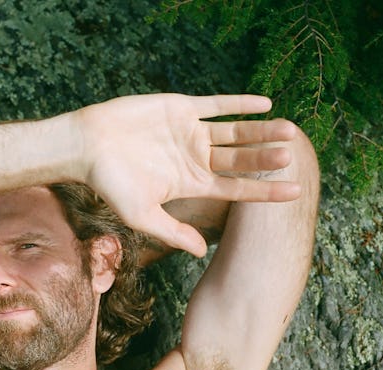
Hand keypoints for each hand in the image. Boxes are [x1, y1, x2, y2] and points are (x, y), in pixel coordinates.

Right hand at [76, 93, 299, 256]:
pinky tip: (265, 104)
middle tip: (290, 156)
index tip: (294, 192)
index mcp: (191, 183)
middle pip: (240, 160)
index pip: (236, 189)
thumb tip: (203, 253)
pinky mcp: (181, 108)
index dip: (265, 191)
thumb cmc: (110, 183)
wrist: (87, 145)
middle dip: (265, 159)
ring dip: (261, 131)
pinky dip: (240, 103)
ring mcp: (190, 132)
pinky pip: (217, 104)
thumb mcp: (142, 215)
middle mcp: (196, 158)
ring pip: (235, 132)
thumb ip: (173, 231)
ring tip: (289, 130)